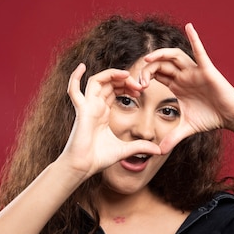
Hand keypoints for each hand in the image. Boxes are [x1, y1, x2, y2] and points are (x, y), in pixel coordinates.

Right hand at [63, 63, 161, 177]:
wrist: (84, 167)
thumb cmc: (99, 159)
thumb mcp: (125, 150)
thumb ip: (141, 147)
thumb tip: (159, 150)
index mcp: (103, 113)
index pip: (114, 91)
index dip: (127, 86)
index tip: (141, 90)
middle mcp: (95, 107)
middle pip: (108, 83)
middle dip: (124, 80)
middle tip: (139, 84)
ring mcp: (87, 107)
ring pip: (97, 81)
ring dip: (112, 75)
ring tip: (126, 75)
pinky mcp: (81, 111)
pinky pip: (74, 90)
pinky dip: (75, 77)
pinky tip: (82, 66)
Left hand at [141, 23, 233, 152]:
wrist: (230, 116)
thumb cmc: (210, 118)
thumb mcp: (186, 128)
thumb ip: (172, 138)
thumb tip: (159, 151)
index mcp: (177, 85)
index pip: (156, 75)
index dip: (143, 78)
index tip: (136, 89)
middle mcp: (183, 74)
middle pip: (161, 64)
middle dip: (147, 69)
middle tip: (138, 80)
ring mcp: (194, 70)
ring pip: (174, 56)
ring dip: (160, 56)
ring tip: (147, 60)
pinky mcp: (207, 69)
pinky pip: (200, 51)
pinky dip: (195, 39)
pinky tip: (189, 27)